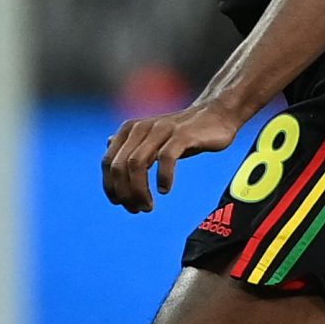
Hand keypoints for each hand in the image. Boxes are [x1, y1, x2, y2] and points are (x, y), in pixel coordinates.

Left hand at [102, 101, 244, 212]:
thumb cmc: (184, 130)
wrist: (217, 114)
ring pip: (137, 164)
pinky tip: (165, 190)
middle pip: (120, 166)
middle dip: (125, 193)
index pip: (108, 163)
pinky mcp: (182, 135)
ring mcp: (161, 130)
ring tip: (148, 206)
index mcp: (129, 130)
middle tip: (138, 209)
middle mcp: (141, 128)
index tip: (122, 204)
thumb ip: (131, 142)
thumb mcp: (153, 136)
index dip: (110, 188)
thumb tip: (108, 143)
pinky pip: (165, 159)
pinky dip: (162, 178)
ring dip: (139, 191)